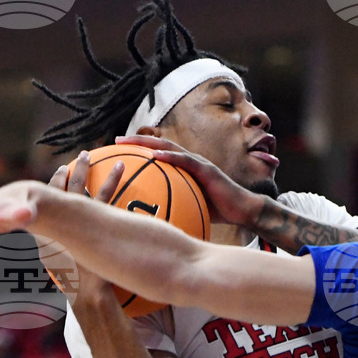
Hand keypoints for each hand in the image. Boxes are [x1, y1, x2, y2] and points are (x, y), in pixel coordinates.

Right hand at [43, 151, 124, 299]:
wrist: (86, 291)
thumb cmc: (73, 282)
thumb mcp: (56, 262)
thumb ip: (55, 247)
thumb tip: (52, 245)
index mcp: (51, 226)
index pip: (49, 199)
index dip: (54, 184)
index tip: (60, 170)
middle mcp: (64, 219)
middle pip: (66, 189)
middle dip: (73, 172)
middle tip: (82, 155)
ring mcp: (82, 219)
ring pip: (85, 187)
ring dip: (89, 170)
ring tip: (97, 156)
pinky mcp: (99, 221)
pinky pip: (106, 195)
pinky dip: (111, 180)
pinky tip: (120, 166)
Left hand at [115, 135, 259, 225]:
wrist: (242, 209)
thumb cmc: (218, 210)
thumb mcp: (191, 205)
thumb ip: (175, 203)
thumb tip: (154, 218)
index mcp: (185, 168)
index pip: (159, 153)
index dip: (140, 150)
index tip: (119, 149)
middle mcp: (190, 161)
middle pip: (159, 145)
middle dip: (137, 141)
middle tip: (116, 140)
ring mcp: (199, 163)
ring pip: (169, 147)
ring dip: (148, 143)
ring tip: (129, 141)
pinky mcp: (207, 170)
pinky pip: (186, 161)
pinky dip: (170, 156)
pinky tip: (155, 155)